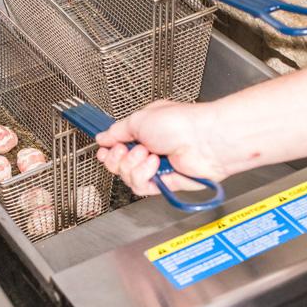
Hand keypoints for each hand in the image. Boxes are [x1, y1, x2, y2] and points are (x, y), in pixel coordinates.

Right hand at [95, 100, 229, 195]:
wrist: (204, 141)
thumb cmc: (180, 123)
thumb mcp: (139, 119)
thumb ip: (117, 131)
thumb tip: (102, 137)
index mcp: (143, 131)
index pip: (116, 146)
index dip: (108, 150)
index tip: (104, 149)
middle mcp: (149, 149)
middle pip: (117, 164)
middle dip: (118, 157)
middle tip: (128, 149)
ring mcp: (155, 168)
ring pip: (126, 176)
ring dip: (133, 165)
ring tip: (148, 154)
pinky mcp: (162, 183)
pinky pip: (140, 186)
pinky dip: (143, 175)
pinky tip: (154, 165)